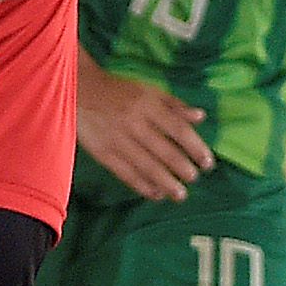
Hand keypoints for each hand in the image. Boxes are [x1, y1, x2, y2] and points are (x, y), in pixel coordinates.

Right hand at [77, 62, 212, 202]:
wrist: (78, 90)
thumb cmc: (119, 91)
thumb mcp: (148, 90)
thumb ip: (175, 105)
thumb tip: (201, 116)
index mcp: (149, 105)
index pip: (179, 129)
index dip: (196, 148)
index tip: (208, 163)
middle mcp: (135, 123)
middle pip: (164, 151)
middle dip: (183, 169)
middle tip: (194, 179)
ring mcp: (117, 139)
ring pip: (146, 166)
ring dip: (166, 183)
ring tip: (180, 195)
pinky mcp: (102, 152)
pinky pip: (125, 173)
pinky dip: (141, 186)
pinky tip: (155, 194)